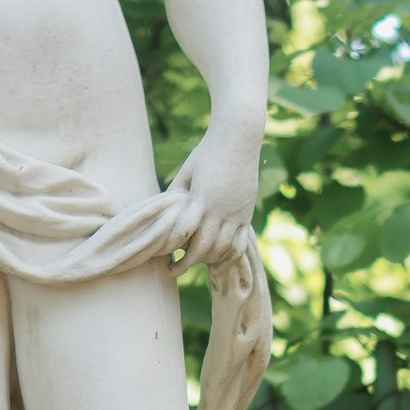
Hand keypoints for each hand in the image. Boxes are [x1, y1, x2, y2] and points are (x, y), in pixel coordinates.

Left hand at [163, 126, 261, 272]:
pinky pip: (240, 243)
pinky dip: (230, 257)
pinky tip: (219, 264)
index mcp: (201, 198)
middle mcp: (220, 210)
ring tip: (194, 265)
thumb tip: (164, 214)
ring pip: (223, 248)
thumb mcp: (186, 172)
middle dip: (188, 262)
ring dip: (208, 261)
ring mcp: (236, 213)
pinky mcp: (246, 214)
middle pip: (204, 247)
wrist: (238, 139)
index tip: (163, 257)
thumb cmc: (206, 152)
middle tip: (174, 270)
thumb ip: (176, 194)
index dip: (173, 248)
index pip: (185, 232)